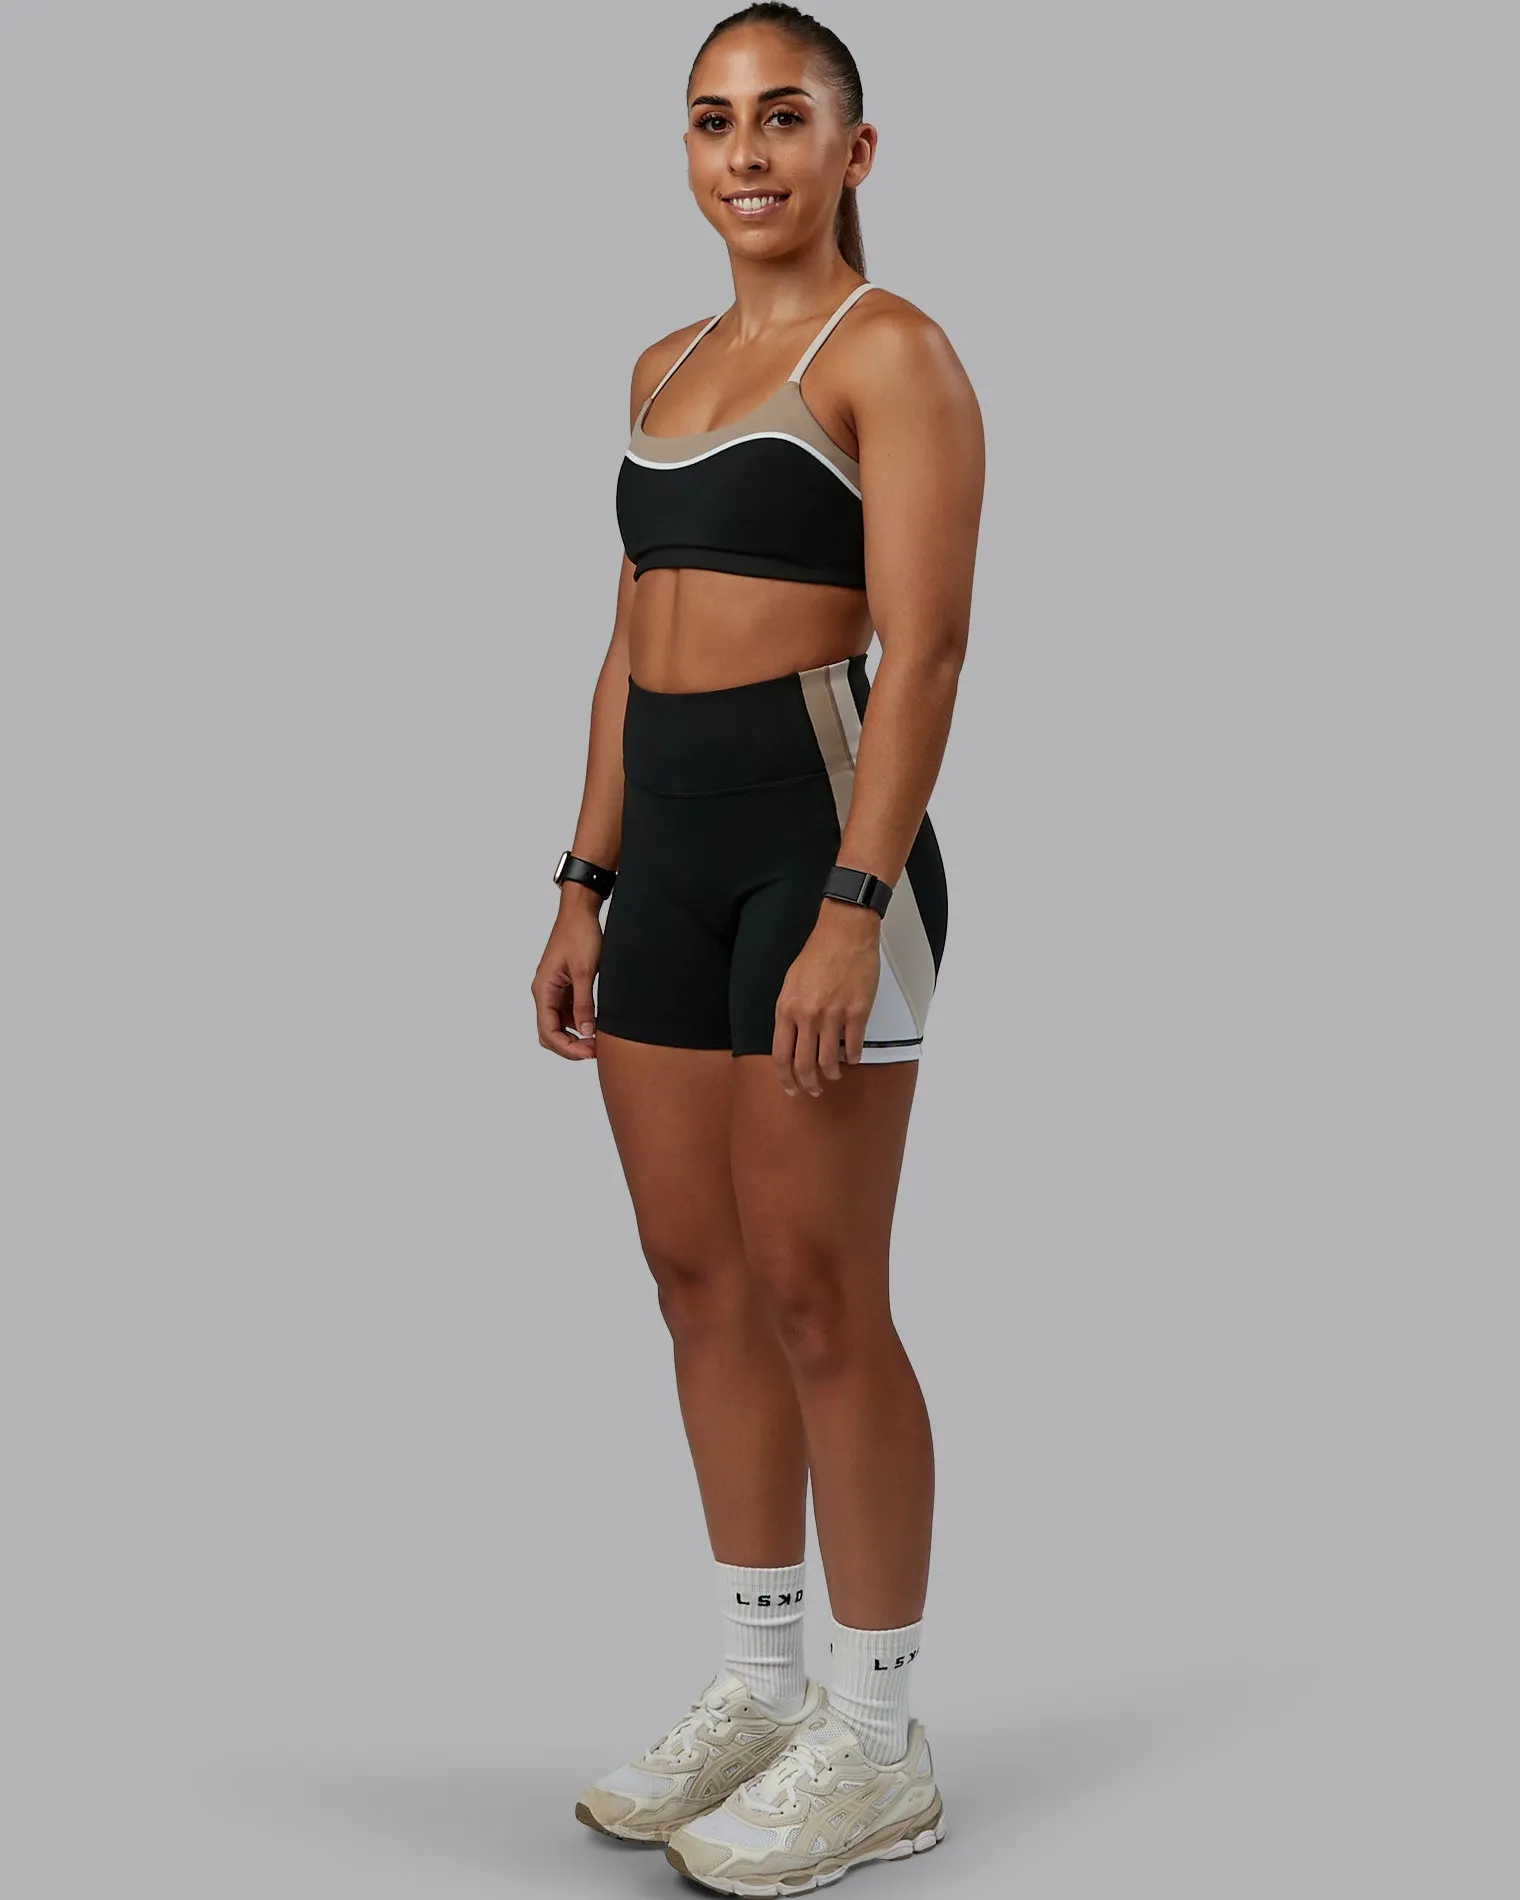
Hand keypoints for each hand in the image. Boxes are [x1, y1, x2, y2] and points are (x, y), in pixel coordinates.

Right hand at [532, 885, 603, 1059]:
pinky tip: (595, 1025)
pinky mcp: (564, 986)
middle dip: (570, 1046)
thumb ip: (584, 1004)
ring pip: (559, 1025)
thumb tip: (587, 1032)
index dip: (568, 1048)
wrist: (580, 911)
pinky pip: (567, 1012)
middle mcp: (544, 992)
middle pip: (550, 1033)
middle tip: (595, 1051)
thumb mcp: (585, 971)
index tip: (590, 1053)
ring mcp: (554, 990)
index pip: (548, 1031)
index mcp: (543, 989)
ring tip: (598, 1041)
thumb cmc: (579, 934)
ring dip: (575, 1036)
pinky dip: (579, 1023)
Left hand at [771, 901, 881, 1096]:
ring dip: (832, 1074)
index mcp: (787, 1009)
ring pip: (830, 1061)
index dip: (784, 1078)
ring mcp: (833, 1016)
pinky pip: (854, 1047)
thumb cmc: (818, 954)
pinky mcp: (857, 1013)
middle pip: (804, 1064)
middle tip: (813, 1090)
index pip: (780, 1055)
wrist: (844, 934)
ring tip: (834, 1075)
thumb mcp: (790, 984)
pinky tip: (853, 1058)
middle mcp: (807, 1016)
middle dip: (808, 1084)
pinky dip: (854, 1058)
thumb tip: (792, 1039)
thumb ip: (789, 1013)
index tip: (790, 1088)